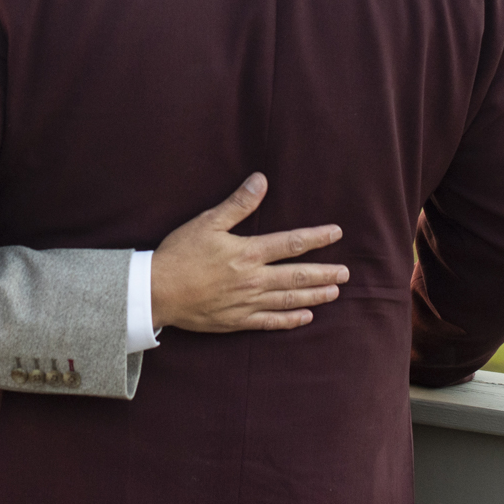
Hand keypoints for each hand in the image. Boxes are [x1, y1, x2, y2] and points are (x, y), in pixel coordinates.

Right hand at [149, 174, 348, 332]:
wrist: (157, 291)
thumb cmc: (180, 254)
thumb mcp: (207, 222)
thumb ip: (238, 204)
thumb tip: (261, 181)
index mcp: (248, 253)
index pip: (292, 243)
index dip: (317, 238)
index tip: (336, 233)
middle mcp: (253, 279)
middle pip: (298, 276)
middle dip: (324, 273)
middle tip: (346, 273)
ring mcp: (247, 303)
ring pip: (289, 299)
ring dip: (315, 295)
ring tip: (334, 292)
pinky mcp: (237, 321)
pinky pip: (270, 322)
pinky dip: (290, 320)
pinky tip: (305, 317)